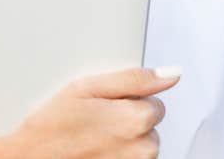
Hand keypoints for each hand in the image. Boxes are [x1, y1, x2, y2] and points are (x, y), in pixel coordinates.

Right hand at [0, 66, 180, 158]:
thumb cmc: (51, 128)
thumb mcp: (86, 89)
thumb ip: (135, 79)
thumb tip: (172, 73)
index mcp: (135, 120)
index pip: (155, 101)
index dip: (128, 100)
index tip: (104, 106)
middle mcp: (143, 149)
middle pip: (150, 125)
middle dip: (128, 121)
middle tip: (94, 122)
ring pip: (142, 146)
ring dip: (124, 142)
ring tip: (92, 139)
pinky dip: (118, 156)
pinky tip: (95, 153)